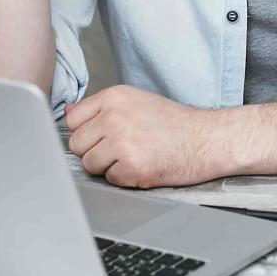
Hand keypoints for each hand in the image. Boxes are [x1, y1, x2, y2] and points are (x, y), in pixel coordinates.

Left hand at [65, 85, 229, 187]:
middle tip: (125, 147)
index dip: (88, 132)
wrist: (209, 139)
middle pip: (77, 144)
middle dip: (95, 151)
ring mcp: (122, 141)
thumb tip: (68, 111)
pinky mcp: (131, 166)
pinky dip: (125, 178)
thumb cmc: (176, 123)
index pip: (73, 120)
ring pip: (89, 164)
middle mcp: (115, 116)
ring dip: (109, 166)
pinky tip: (145, 165)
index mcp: (115, 96)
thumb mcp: (138, 102)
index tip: (106, 134)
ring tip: (136, 155)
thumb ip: (101, 108)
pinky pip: (109, 179)